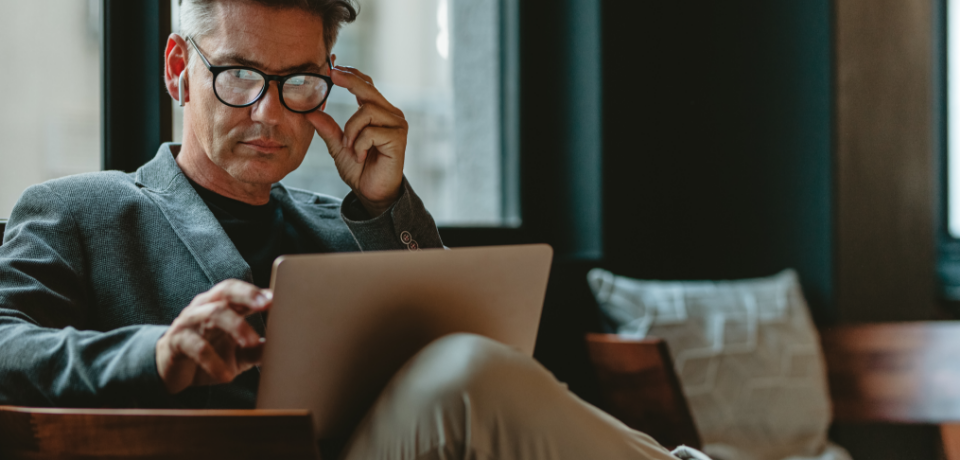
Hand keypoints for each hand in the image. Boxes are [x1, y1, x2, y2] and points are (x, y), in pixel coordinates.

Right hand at [155, 280, 270, 393]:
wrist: (172, 372)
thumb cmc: (210, 355)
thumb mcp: (239, 355)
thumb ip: (259, 350)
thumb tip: (286, 350)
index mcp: (222, 305)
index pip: (238, 290)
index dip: (256, 292)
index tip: (277, 297)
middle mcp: (205, 307)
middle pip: (225, 292)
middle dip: (246, 295)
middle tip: (266, 304)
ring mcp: (189, 322)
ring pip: (212, 314)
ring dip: (235, 326)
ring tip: (252, 342)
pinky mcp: (176, 342)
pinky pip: (196, 346)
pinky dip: (213, 361)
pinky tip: (227, 376)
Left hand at [307, 66, 407, 216]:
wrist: (372, 193)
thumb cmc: (360, 169)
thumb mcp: (339, 146)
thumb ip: (328, 129)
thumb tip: (309, 111)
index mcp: (378, 112)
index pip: (366, 85)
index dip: (351, 75)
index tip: (333, 67)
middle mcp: (391, 114)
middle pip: (369, 89)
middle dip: (349, 80)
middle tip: (332, 73)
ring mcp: (397, 125)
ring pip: (367, 111)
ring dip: (352, 130)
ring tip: (351, 148)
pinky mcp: (398, 138)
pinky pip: (371, 132)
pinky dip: (359, 145)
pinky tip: (361, 156)